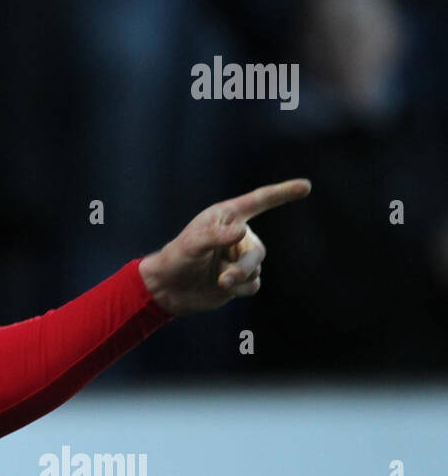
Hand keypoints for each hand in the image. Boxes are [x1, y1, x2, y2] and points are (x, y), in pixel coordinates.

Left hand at [139, 179, 311, 316]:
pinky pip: (253, 284)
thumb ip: (216, 237)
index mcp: (227, 217)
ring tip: (218, 279)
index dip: (283, 193)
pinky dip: (239, 289)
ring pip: (256, 268)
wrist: (168, 289)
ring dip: (238, 278)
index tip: (305, 186)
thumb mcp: (192, 244)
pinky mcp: (241, 278)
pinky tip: (223, 287)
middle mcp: (238, 235)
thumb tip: (243, 232)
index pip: (259, 201)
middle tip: (223, 278)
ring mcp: (240, 257)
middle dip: (243, 266)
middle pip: (258, 250)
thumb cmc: (177, 259)